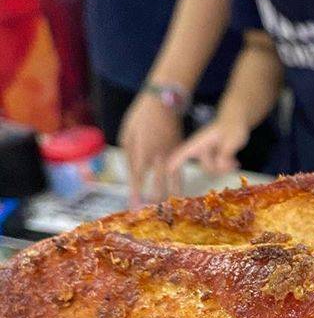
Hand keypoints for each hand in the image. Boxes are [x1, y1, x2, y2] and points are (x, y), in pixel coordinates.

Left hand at [119, 92, 183, 206]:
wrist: (165, 101)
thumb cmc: (141, 116)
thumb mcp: (128, 133)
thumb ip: (130, 155)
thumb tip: (133, 172)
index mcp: (144, 150)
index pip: (139, 177)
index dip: (136, 194)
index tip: (134, 208)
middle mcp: (160, 156)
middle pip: (159, 183)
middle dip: (155, 201)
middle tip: (153, 216)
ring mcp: (173, 155)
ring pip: (174, 180)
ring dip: (171, 196)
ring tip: (171, 211)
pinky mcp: (180, 152)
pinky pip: (180, 172)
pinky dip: (178, 185)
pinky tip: (178, 195)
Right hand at [162, 117, 249, 200]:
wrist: (236, 120)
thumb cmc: (231, 126)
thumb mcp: (231, 141)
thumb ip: (225, 155)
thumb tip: (219, 166)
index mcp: (199, 143)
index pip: (183, 154)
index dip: (174, 162)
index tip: (167, 170)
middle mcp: (201, 149)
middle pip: (206, 167)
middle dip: (219, 168)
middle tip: (231, 162)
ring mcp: (207, 153)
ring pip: (214, 169)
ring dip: (224, 167)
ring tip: (234, 161)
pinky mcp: (213, 156)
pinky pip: (219, 168)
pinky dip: (226, 167)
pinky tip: (234, 163)